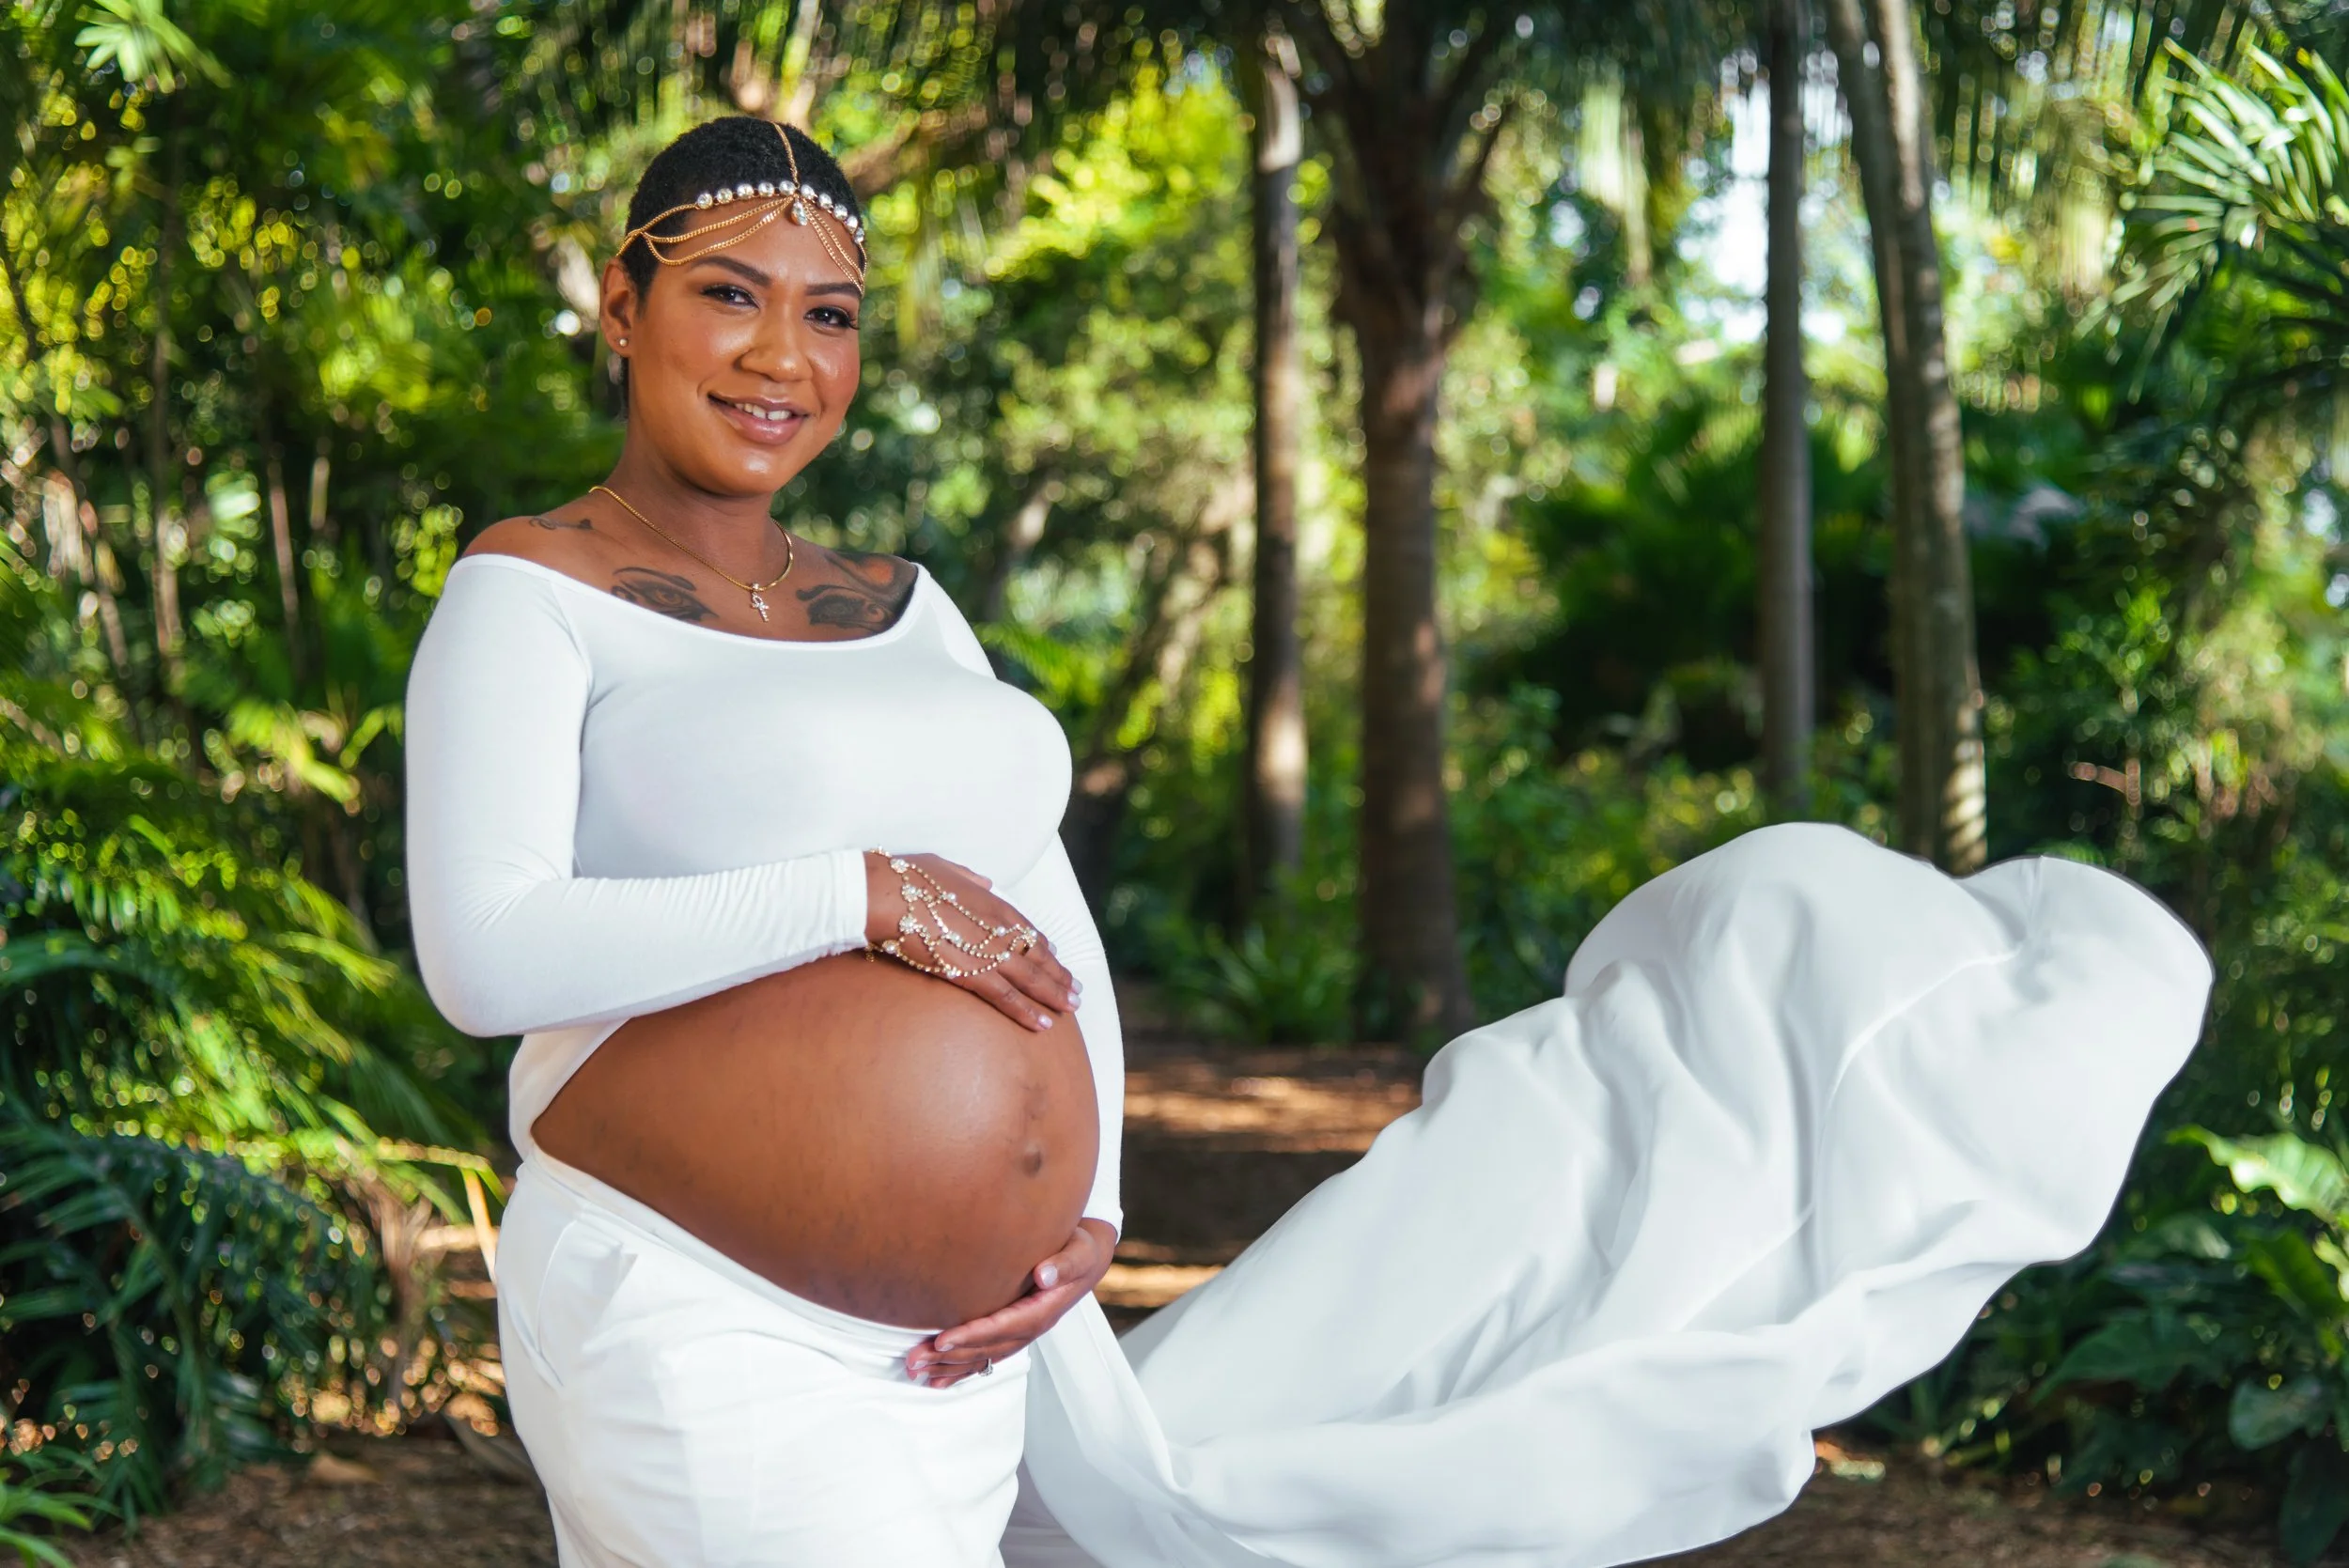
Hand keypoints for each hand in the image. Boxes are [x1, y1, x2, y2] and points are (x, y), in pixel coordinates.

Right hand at [864, 852, 1080, 1029]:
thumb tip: (984, 883)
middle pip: (1038, 957)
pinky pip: (1006, 997)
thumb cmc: (909, 879)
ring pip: (1030, 979)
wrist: (886, 895)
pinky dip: (1027, 1011)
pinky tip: (1043, 1024)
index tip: (1056, 959)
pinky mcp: (971, 974)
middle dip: (1059, 976)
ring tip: (1071, 1009)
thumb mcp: (946, 868)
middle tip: (1076, 991)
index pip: (1029, 931)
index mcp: (994, 904)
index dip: (1044, 949)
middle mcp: (999, 928)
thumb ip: (970, 879)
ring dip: (1053, 995)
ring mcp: (988, 952)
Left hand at [904, 1219, 1115, 1388]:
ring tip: (916, 1371)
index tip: (943, 1340)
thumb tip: (1044, 1275)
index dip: (973, 1335)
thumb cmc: (1080, 1250)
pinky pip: (986, 1356)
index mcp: (1043, 1311)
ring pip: (982, 1356)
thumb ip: (1064, 1264)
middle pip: (987, 1348)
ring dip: (949, 1366)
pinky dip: (961, 1369)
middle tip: (914, 1359)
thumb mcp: (1080, 1252)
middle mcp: (1031, 1328)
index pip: (1003, 1327)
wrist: (1086, 1259)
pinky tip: (938, 1379)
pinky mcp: (1012, 1331)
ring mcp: (1021, 1333)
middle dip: (949, 1356)